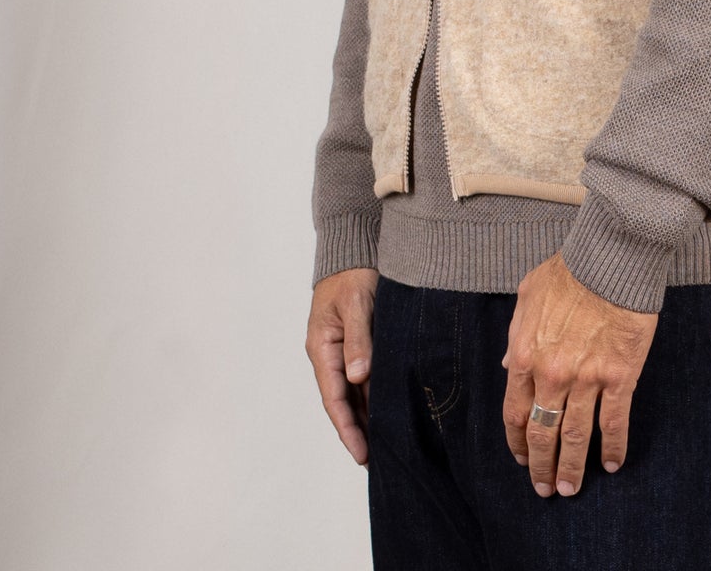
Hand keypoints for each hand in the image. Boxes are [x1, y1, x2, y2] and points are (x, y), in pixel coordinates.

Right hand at [306, 267, 378, 464]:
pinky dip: (373, 397)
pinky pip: (363, 378)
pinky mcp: (357, 344)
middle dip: (358, 432)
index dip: (347, 430)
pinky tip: (387, 412)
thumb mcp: (357, 304)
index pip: (334, 399)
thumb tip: (357, 377)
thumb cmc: (352, 272)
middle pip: (343, 403)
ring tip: (384, 447)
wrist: (353, 247)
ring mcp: (342, 351)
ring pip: (354, 393)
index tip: (361, 456)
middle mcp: (330, 355)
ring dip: (366, 418)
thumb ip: (359, 339)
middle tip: (377, 463)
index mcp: (322, 348)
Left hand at [502, 251, 657, 497]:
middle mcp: (552, 375)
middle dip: (542, 466)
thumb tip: (509, 365)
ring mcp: (586, 379)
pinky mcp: (619, 378)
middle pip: (542, 433)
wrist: (610, 259)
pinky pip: (614, 423)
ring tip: (571, 489)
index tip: (521, 458)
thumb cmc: (569, 272)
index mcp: (526, 355)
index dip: (517, 442)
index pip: (514, 412)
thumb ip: (517, 336)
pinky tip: (612, 464)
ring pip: (575, 437)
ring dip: (572, 467)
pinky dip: (613, 448)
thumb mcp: (528, 298)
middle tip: (546, 489)